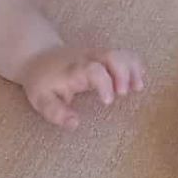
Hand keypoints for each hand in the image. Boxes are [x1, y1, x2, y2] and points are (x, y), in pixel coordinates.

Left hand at [20, 44, 145, 127]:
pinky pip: (124, 54)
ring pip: (121, 53)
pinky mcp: (104, 55)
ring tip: (138, 88)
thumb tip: (75, 123)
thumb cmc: (43, 82)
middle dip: (124, 73)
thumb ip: (56, 112)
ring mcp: (98, 54)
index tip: (108, 101)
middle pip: (112, 55)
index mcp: (73, 70)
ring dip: (134, 69)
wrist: (39, 58)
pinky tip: (138, 81)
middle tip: (125, 93)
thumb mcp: (41, 99)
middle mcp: (88, 58)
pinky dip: (136, 65)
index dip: (105, 84)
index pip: (94, 70)